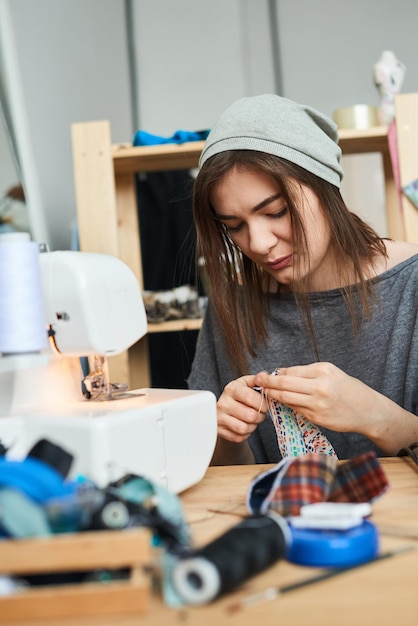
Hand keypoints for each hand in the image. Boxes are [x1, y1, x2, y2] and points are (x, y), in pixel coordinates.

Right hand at [217, 375, 268, 441]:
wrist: (224, 409)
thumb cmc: (238, 396)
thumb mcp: (246, 384)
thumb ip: (257, 379)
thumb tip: (265, 375)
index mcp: (231, 389)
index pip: (251, 398)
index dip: (263, 404)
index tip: (265, 404)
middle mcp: (223, 403)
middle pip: (250, 416)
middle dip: (260, 416)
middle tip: (259, 413)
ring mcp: (219, 418)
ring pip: (244, 428)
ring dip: (253, 426)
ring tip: (252, 419)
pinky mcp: (220, 430)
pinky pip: (239, 437)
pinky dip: (246, 433)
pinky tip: (244, 425)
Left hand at [253, 362, 378, 435]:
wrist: (368, 411)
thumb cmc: (348, 388)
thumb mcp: (330, 372)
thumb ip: (306, 372)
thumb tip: (282, 372)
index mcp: (322, 372)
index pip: (291, 372)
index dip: (275, 374)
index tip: (264, 375)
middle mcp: (319, 388)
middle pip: (285, 385)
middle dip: (268, 384)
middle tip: (257, 381)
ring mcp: (317, 405)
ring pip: (287, 399)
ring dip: (274, 395)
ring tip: (265, 392)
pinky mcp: (317, 418)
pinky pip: (296, 410)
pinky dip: (287, 405)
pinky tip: (281, 402)